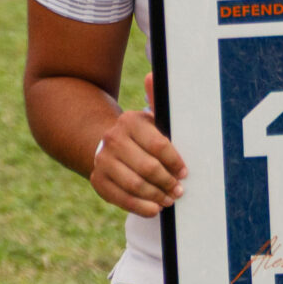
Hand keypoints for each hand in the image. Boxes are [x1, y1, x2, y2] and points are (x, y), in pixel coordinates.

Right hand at [90, 102, 185, 217]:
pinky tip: (154, 208)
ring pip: (135, 184)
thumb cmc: (142, 136)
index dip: (176, 163)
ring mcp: (102, 161)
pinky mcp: (98, 180)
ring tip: (169, 199)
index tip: (185, 172)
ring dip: (157, 196)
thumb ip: (157, 101)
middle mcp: (112, 139)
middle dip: (168, 182)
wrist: (107, 147)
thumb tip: (151, 75)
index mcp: (130, 122)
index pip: (160, 146)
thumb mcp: (152, 119)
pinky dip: (141, 207)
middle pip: (148, 168)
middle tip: (179, 190)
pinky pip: (121, 198)